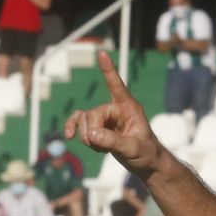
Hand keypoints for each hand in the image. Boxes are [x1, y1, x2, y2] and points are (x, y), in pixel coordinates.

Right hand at [65, 52, 164, 177]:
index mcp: (129, 107)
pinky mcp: (98, 126)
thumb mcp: (133, 148)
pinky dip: (73, 128)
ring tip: (103, 149)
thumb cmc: (146, 152)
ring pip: (84, 120)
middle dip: (92, 133)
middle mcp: (116, 108)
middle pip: (92, 114)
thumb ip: (113, 141)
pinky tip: (69, 136)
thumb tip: (91, 134)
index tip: (102, 53)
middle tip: (102, 148)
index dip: (108, 70)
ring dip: (88, 138)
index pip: (117, 86)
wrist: (146, 162)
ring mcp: (105, 116)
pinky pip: (79, 121)